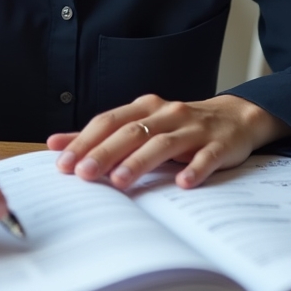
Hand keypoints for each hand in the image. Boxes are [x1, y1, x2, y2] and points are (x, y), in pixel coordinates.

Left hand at [47, 94, 290, 190]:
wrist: (235, 117)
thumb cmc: (179, 126)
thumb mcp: (141, 124)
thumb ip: (101, 135)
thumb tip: (55, 143)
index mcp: (145, 107)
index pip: (109, 121)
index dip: (85, 140)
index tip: (63, 163)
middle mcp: (167, 113)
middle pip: (131, 131)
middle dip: (105, 152)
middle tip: (83, 174)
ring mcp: (194, 128)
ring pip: (164, 143)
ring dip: (140, 161)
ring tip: (120, 181)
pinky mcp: (220, 144)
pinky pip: (207, 156)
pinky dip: (194, 168)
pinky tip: (183, 183)